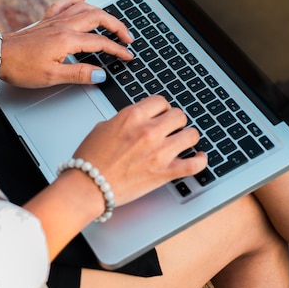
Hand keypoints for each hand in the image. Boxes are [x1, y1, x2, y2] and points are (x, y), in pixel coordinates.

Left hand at [0, 0, 133, 87]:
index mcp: (68, 39)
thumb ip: (80, 74)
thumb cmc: (21, 67)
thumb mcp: (52, 77)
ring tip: (113, 23)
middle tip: (128, 38)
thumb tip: (101, 74)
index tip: (128, 56)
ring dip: (103, 13)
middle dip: (117, 26)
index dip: (118, 49)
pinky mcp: (46, 20)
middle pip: (99, 17)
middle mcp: (64, 25)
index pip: (101, 42)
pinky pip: (65, 3)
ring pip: (85, 8)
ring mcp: (55, 20)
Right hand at [70, 95, 207, 206]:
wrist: (88, 186)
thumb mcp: (104, 127)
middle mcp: (149, 131)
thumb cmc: (91, 159)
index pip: (161, 101)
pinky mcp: (164, 172)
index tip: (162, 114)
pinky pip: (194, 164)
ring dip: (188, 137)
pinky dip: (200, 160)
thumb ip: (126, 120)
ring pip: (191, 135)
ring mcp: (159, 152)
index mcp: (132, 116)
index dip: (162, 108)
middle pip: (179, 115)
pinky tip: (200, 157)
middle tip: (172, 128)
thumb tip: (138, 120)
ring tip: (184, 141)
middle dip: (176, 121)